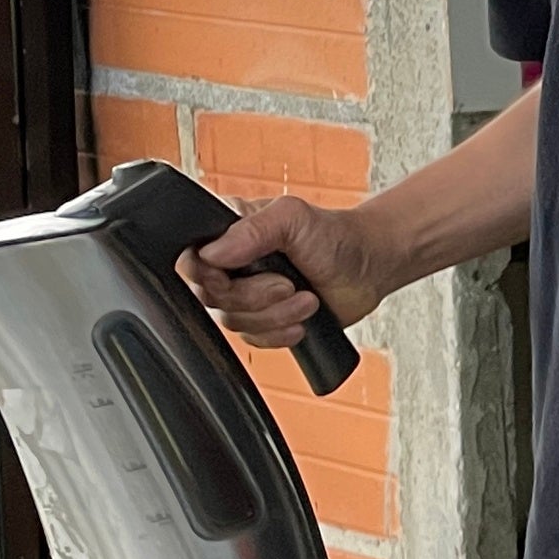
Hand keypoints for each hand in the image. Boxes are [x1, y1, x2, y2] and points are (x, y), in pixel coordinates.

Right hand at [187, 194, 388, 347]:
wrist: (368, 268)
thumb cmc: (334, 236)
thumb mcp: (293, 218)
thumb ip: (252, 229)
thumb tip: (212, 253)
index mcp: (228, 230)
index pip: (190, 259)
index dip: (209, 276)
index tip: (239, 275)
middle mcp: (231, 264)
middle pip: (210, 296)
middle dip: (254, 296)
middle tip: (288, 283)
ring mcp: (246, 294)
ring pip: (233, 322)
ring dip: (275, 315)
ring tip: (306, 297)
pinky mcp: (264, 321)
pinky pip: (253, 341)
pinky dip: (279, 334)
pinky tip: (301, 321)